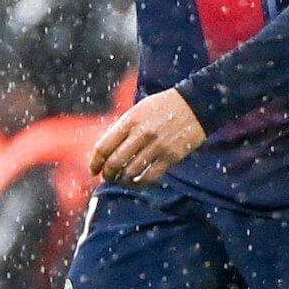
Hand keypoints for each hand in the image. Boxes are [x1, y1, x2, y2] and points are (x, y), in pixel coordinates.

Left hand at [88, 86, 207, 186]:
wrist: (195, 105)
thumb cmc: (163, 107)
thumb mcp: (139, 110)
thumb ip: (122, 128)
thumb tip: (105, 151)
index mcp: (130, 120)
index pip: (104, 147)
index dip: (95, 162)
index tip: (94, 170)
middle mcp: (141, 133)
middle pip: (114, 163)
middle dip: (107, 174)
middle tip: (108, 177)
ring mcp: (157, 146)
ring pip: (130, 173)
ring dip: (122, 180)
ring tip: (122, 180)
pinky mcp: (171, 156)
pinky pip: (150, 177)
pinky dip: (140, 183)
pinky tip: (138, 182)